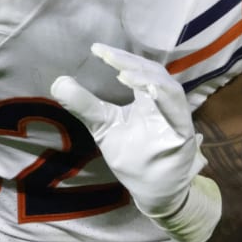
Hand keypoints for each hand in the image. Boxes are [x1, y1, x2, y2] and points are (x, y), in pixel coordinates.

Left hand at [51, 43, 221, 241]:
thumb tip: (58, 82)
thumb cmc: (133, 158)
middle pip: (154, 73)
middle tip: (108, 56)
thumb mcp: (103, 128)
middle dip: (131, 63)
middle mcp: (164, 104)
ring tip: (124, 73)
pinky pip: (178, 112)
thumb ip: (85, 106)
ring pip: (170, 89)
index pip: (137, 70)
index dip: (119, 57)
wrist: (153, 191)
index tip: (96, 49)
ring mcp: (177, 118)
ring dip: (148, 78)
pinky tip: (148, 90)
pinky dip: (165, 98)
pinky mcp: (184, 135)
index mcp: (147, 99)